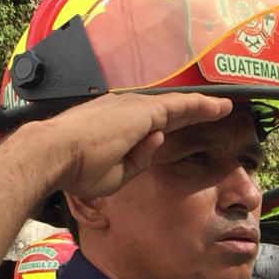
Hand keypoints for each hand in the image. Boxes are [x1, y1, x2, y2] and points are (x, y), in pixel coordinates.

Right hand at [28, 91, 233, 199]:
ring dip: (201, 106)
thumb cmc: (76, 168)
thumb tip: (157, 141)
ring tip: (224, 107)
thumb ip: (138, 160)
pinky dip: (202, 106)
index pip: (151, 121)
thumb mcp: (115, 173)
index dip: (170, 122)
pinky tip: (220, 108)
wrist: (55, 153)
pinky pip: (181, 106)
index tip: (183, 125)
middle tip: (214, 109)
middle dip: (190, 109)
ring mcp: (134, 107)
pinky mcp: (144, 111)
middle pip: (167, 108)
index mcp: (116, 123)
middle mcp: (125, 109)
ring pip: (177, 105)